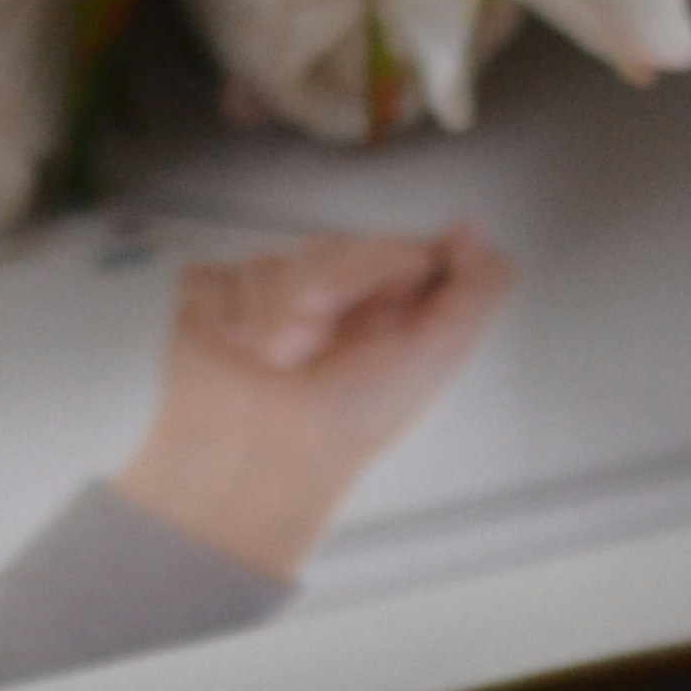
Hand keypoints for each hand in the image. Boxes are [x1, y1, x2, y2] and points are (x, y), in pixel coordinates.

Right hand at [113, 224, 515, 580]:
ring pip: (270, 261)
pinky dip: (223, 317)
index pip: (389, 246)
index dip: (378, 268)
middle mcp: (331, 296)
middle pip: (329, 246)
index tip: (374, 315)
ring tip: (274, 365)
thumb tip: (471, 229)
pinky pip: (215, 277)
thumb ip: (476, 289)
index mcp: (385, 307)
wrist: (266, 460)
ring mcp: (271, 296)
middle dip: (324, 292)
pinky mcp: (215, 300)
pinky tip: (234, 352)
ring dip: (272, 317)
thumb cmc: (351, 422)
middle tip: (313, 350)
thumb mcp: (436, 358)